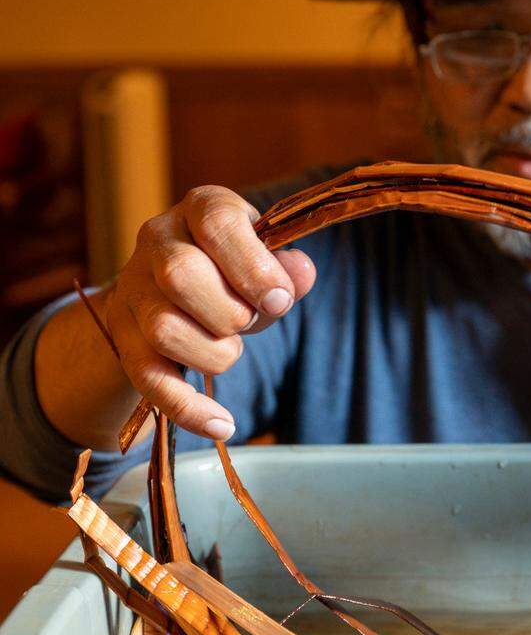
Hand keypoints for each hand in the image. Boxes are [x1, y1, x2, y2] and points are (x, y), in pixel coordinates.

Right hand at [103, 186, 315, 439]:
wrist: (173, 292)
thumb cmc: (236, 271)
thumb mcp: (266, 261)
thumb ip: (287, 268)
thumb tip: (300, 273)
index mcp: (201, 209)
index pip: (217, 223)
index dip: (254, 266)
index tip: (278, 300)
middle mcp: (157, 242)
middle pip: (181, 276)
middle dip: (231, 312)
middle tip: (250, 322)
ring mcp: (133, 291)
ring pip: (166, 328)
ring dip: (216, 353)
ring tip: (230, 349)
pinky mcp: (126, 341)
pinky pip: (150, 381)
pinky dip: (189, 410)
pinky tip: (222, 425)